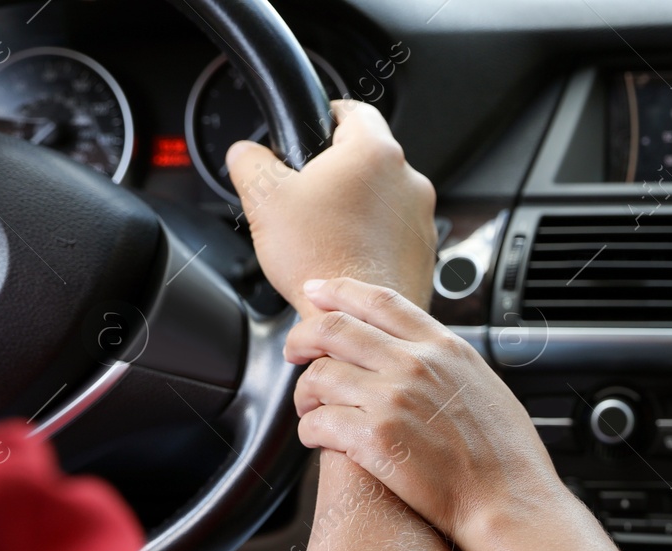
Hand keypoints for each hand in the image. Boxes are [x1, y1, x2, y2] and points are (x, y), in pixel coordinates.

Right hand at [227, 100, 435, 315]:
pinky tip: (346, 252)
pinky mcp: (425, 250)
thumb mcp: (263, 198)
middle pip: (368, 157)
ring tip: (325, 231)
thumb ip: (249, 159)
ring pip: (383, 196)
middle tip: (307, 195)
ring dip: (357, 205)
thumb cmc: (319, 261)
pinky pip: (394, 229)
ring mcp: (421, 217)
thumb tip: (246, 153)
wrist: (355, 318)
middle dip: (337, 171)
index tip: (314, 129)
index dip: (327, 115)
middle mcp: (409, 180)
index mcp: (374, 152)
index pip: (354, 110)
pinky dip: (373, 235)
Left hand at [286, 277, 564, 549]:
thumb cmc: (507, 461)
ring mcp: (393, 400)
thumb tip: (428, 359)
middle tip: (294, 351)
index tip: (318, 292)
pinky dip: (309, 432)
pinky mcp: (374, 440)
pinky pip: (317, 423)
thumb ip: (450, 366)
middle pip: (335, 328)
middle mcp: (416, 366)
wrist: (511, 504)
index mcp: (445, 349)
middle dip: (302, 336)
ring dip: (305, 393)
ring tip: (312, 410)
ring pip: (318, 376)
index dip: (339, 291)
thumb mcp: (487, 388)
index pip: (380, 301)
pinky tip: (319, 441)